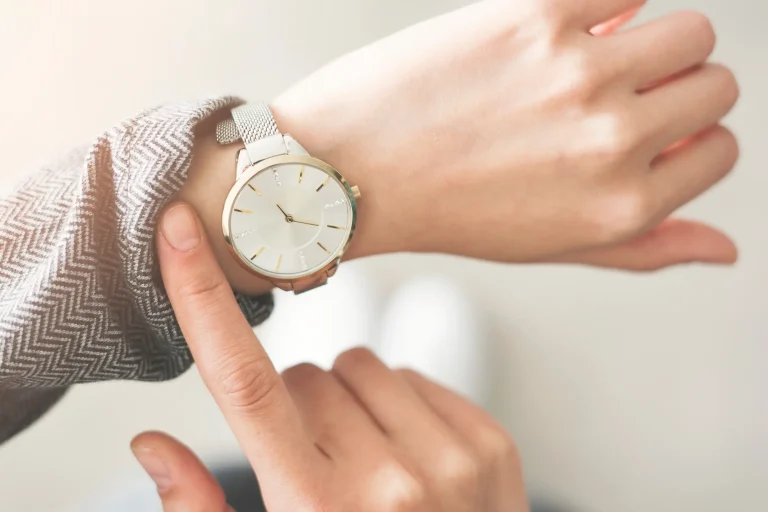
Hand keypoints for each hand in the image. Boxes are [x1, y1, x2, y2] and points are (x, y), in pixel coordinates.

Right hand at [132, 203, 525, 510]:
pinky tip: (406, 455)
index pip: (245, 384)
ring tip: (363, 459)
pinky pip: (413, 375)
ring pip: (359, 364)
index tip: (178, 231)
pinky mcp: (489, 443)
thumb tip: (151, 441)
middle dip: (295, 407)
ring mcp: (448, 458)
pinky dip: (398, 404)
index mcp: (314, 509)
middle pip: (304, 374)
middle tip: (314, 463)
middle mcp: (386, 481)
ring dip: (348, 399)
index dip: (203, 300)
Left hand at [272, 0, 738, 270]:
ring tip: (599, 60)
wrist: (351, 169)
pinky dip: (609, 4)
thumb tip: (726, 248)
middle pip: (716, 84)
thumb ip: (644, 247)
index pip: (720, 150)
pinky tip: (568, 28)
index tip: (648, 132)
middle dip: (679, 90)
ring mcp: (579, 74)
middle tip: (621, 96)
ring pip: (689, 30)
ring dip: (656, 42)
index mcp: (622, 207)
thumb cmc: (446, 210)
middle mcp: (612, 143)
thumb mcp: (550, 246)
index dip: (688, 140)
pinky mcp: (536, 16)